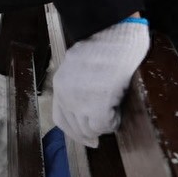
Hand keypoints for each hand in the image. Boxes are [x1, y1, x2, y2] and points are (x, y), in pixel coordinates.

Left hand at [52, 19, 149, 146]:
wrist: (111, 39)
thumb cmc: (100, 49)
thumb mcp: (78, 67)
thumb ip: (77, 85)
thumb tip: (85, 102)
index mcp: (60, 87)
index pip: (61, 119)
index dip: (73, 131)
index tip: (85, 137)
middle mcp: (66, 98)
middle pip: (75, 128)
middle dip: (89, 133)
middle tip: (102, 132)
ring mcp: (80, 104)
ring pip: (89, 129)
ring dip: (101, 127)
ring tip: (112, 118)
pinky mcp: (97, 106)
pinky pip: (104, 125)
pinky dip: (112, 123)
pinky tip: (117, 115)